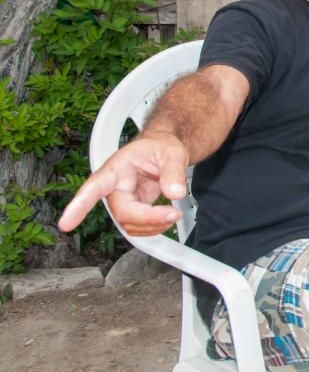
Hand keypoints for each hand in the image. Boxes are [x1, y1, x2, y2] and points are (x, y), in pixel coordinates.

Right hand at [58, 132, 188, 236]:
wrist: (162, 149)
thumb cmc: (159, 147)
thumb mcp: (172, 152)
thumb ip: (173, 171)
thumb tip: (175, 193)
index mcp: (117, 167)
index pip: (95, 186)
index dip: (79, 205)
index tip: (66, 223)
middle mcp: (114, 186)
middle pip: (121, 212)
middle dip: (147, 218)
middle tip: (173, 215)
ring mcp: (121, 200)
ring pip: (128, 224)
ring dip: (152, 226)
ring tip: (172, 215)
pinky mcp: (130, 209)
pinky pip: (136, 226)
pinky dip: (153, 227)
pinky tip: (165, 219)